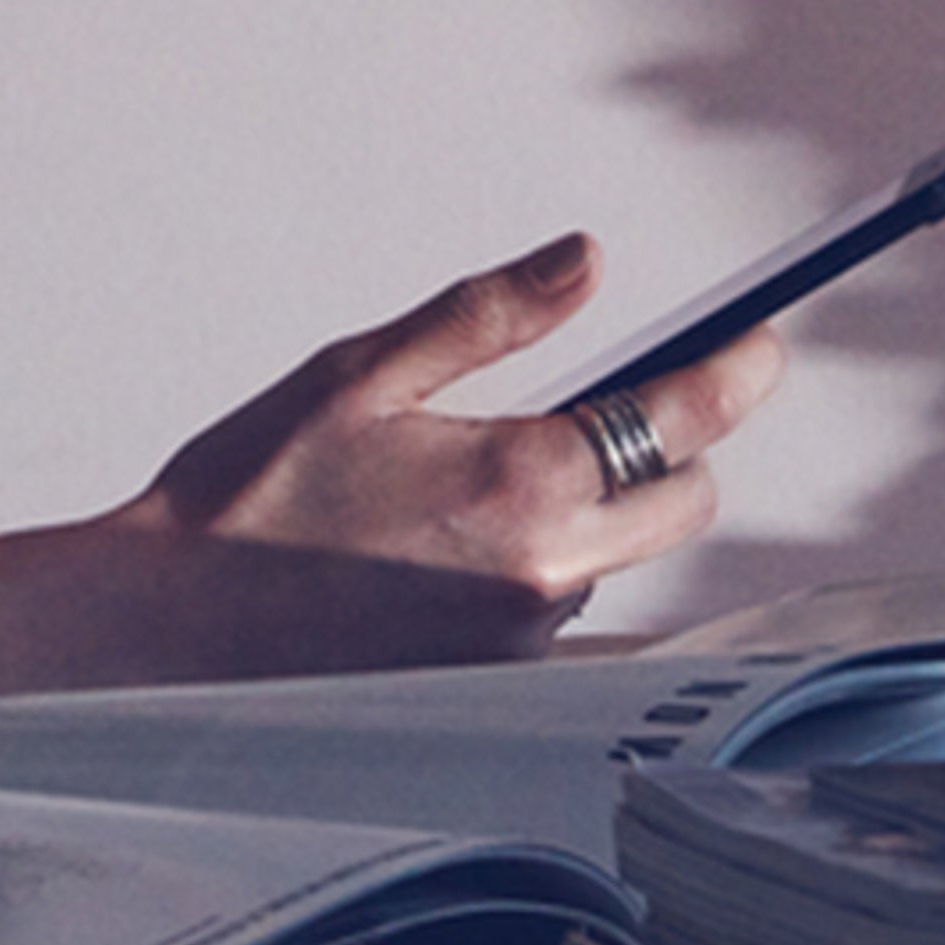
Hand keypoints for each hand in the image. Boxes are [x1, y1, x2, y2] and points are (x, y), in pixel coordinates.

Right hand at [0, 233, 783, 704]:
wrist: (179, 626)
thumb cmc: (257, 489)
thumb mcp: (365, 369)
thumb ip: (491, 315)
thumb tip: (585, 262)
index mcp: (520, 478)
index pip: (682, 420)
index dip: (738, 373)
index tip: (766, 342)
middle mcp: (544, 570)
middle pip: (681, 502)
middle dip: (678, 446)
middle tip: (629, 396)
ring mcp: (524, 639)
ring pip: (619, 556)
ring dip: (600, 507)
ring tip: (496, 468)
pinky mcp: (494, 682)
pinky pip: (570, 618)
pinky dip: (557, 569)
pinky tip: (481, 542)